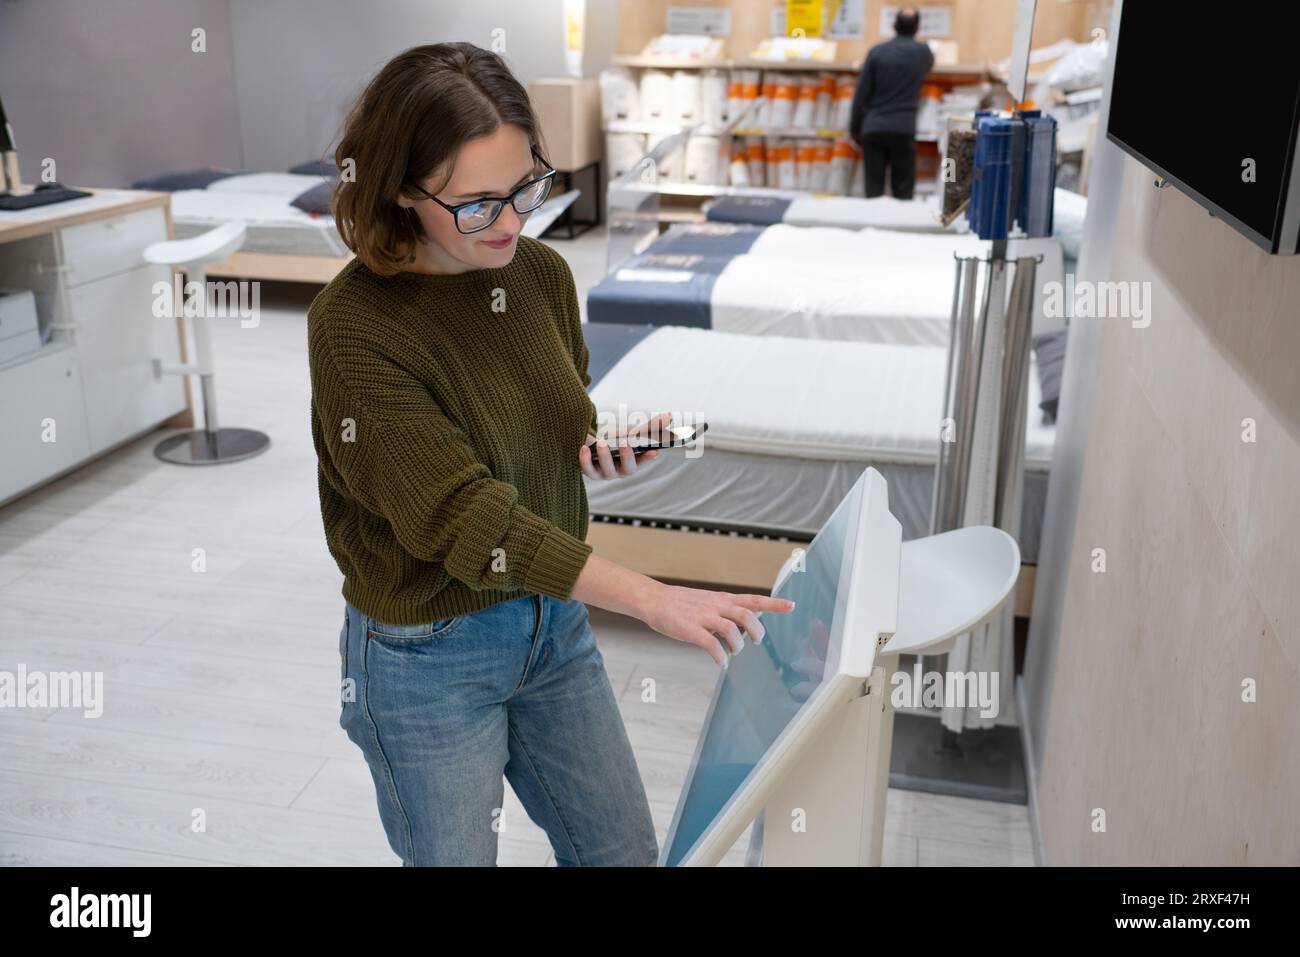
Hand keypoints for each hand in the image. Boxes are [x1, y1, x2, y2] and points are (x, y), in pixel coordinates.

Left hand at [579, 411, 672, 479]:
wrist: (592, 445)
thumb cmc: (617, 440)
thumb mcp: (632, 432)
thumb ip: (651, 426)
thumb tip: (670, 415)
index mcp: (635, 462)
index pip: (644, 461)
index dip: (649, 458)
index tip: (655, 451)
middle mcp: (622, 470)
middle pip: (627, 469)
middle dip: (627, 456)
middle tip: (624, 443)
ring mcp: (606, 473)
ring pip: (607, 470)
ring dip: (605, 457)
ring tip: (602, 443)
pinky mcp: (590, 472)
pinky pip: (588, 469)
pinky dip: (585, 460)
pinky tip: (584, 447)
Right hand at [640, 582, 795, 668]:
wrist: (654, 600)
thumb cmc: (682, 603)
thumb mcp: (710, 600)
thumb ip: (729, 608)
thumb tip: (751, 615)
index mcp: (723, 599)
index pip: (753, 599)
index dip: (774, 603)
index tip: (792, 606)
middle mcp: (716, 606)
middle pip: (746, 615)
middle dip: (756, 631)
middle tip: (755, 642)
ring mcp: (703, 617)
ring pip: (731, 629)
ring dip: (738, 645)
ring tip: (733, 653)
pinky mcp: (690, 629)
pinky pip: (710, 644)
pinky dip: (720, 656)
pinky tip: (721, 663)